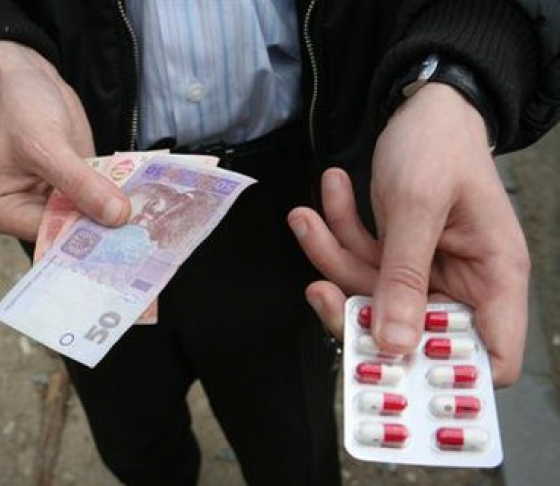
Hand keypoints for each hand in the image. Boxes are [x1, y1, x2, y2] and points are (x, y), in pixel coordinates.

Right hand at [0, 41, 129, 240]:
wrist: (29, 78)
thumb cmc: (21, 108)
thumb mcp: (46, 145)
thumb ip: (80, 183)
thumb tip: (117, 216)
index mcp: (6, 213)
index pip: (51, 238)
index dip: (86, 238)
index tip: (123, 240)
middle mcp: (30, 215)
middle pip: (74, 234)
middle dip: (106, 230)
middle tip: (145, 233)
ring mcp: (57, 203)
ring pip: (93, 219)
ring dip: (119, 216)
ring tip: (152, 220)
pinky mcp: (80, 189)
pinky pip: (103, 200)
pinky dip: (121, 197)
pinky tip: (147, 199)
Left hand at [288, 83, 529, 386]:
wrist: (425, 104)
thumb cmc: (439, 144)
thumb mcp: (418, 205)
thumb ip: (403, 276)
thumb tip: (391, 344)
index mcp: (493, 278)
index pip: (489, 357)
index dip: (446, 376)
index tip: (390, 368)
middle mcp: (462, 282)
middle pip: (409, 331)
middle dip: (356, 306)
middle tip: (319, 287)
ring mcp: (426, 270)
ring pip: (370, 292)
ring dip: (333, 255)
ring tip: (307, 216)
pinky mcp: (397, 254)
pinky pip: (360, 259)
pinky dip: (338, 232)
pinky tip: (328, 194)